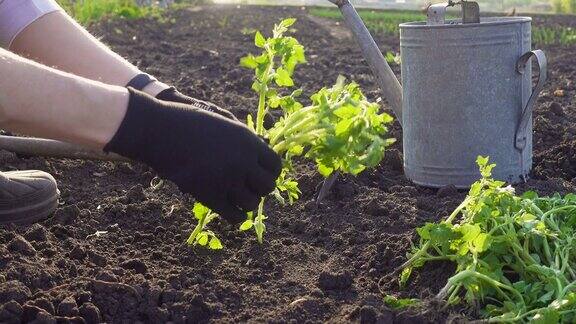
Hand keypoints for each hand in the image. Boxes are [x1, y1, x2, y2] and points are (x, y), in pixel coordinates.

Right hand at [105, 88, 280, 222]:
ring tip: (237, 196)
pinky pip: (235, 215)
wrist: (160, 131)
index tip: (260, 174)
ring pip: (253, 203)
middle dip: (260, 188)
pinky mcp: (210, 196)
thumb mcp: (224, 122)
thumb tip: (262, 151)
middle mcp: (242, 162)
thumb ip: (244, 139)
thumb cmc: (189, 121)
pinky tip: (231, 209)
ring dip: (248, 202)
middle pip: (267, 186)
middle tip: (249, 187)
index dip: (270, 172)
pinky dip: (237, 215)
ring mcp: (227, 180)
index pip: (275, 165)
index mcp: (248, 142)